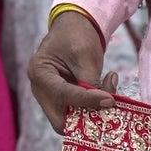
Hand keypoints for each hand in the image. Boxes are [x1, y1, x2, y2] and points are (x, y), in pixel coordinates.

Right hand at [27, 10, 118, 131]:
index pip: (63, 94)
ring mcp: (50, 99)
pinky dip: (93, 111)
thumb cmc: (76, 35)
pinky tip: (106, 94)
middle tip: (108, 106)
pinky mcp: (63, 103)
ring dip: (93, 115)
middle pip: (61, 121)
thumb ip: (91, 80)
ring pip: (71, 122)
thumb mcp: (84, 55)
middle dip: (86, 119)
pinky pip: (77, 116)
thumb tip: (107, 104)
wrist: (74, 28)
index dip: (88, 100)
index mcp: (40, 73)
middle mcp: (40, 91)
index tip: (109, 100)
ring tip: (110, 93)